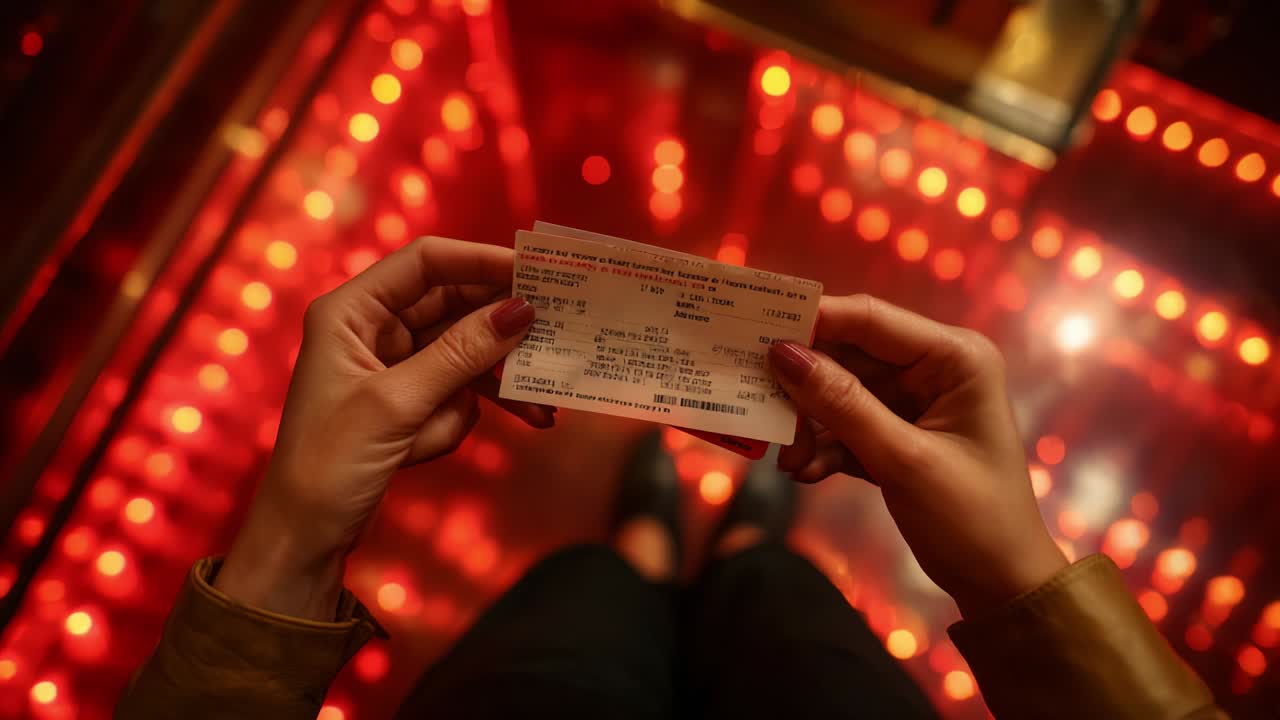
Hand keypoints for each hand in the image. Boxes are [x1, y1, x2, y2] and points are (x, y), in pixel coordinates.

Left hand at [215, 237, 550, 619]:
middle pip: (453, 307)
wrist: (304, 537)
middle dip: (499, 331)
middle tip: (556, 334)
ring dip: (493, 385)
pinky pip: (456, 391)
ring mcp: (392, 367)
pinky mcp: (407, 402)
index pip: (425, 264)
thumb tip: (521, 310)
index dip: (480, 261)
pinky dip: (469, 414)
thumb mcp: (398, 404)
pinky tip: (490, 434)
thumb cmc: (330, 463)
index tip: (534, 272)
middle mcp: (371, 329)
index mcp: (351, 312)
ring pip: (463, 354)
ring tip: (539, 409)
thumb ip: (461, 354)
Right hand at [768, 294, 1066, 617]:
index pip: (870, 319)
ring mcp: (913, 403)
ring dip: (809, 426)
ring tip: (789, 459)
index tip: (754, 331)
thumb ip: (841, 403)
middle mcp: (933, 369)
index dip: (812, 321)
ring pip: (839, 393)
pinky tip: (804, 472)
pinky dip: (822, 447)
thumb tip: (780, 353)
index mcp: (954, 358)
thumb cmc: (971, 518)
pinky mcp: (895, 436)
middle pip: (847, 355)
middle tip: (757, 403)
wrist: (1001, 584)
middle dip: (804, 386)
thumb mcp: (903, 459)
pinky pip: (844, 426)